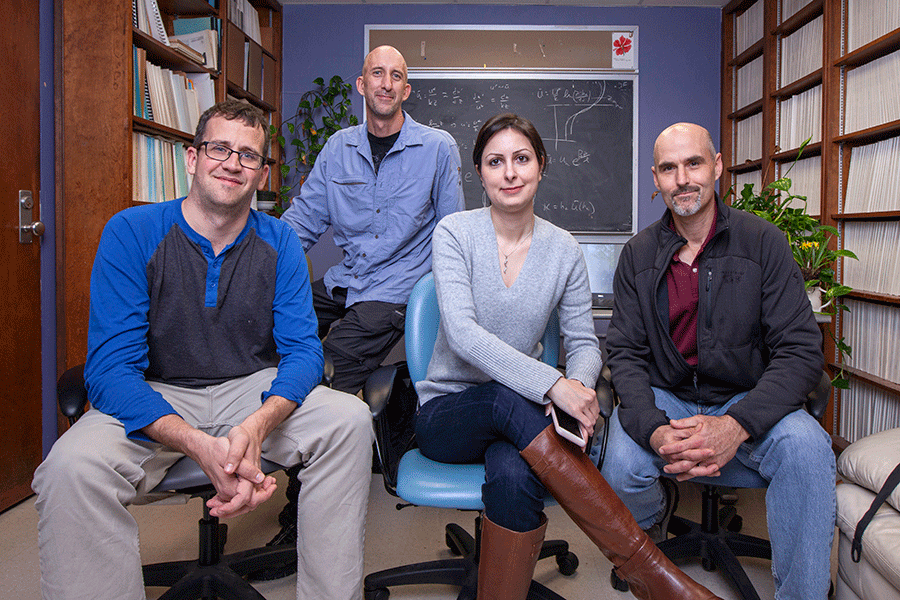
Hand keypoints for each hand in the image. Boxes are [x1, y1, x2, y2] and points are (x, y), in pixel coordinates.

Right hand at [141, 414, 278, 517]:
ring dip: (259, 493)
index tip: (271, 487)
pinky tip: (260, 483)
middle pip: (248, 503)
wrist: (203, 448)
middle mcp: (227, 492)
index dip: (263, 495)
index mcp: (229, 487)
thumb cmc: (215, 449)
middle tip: (272, 484)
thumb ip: (246, 468)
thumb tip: (259, 478)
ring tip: (269, 482)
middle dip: (263, 495)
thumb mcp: (233, 454)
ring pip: (246, 500)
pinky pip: (241, 495)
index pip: (248, 500)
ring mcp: (226, 490)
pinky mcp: (227, 487)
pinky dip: (252, 491)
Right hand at [546, 378, 598, 436]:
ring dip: (591, 427)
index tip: (593, 418)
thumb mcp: (577, 385)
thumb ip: (582, 389)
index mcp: (591, 394)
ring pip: (592, 420)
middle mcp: (589, 399)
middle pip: (595, 415)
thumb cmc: (564, 385)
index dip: (595, 415)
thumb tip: (580, 391)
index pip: (597, 408)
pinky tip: (588, 432)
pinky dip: (588, 430)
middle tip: (591, 426)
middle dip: (593, 422)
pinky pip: (586, 423)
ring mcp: (583, 405)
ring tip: (590, 431)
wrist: (555, 384)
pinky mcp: (576, 411)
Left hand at [657, 415, 748, 480]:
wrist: (735, 429)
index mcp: (698, 439)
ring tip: (675, 474)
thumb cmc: (717, 424)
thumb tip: (672, 423)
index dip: (669, 448)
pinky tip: (688, 476)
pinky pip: (705, 472)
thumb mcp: (699, 419)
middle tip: (665, 467)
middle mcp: (704, 450)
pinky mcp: (718, 463)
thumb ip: (684, 422)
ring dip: (683, 472)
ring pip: (695, 469)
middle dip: (674, 465)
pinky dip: (695, 475)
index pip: (680, 446)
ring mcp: (711, 458)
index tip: (661, 449)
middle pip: (686, 461)